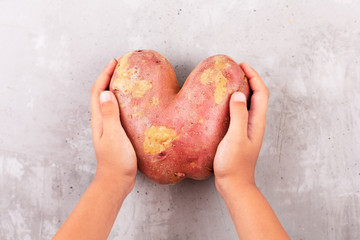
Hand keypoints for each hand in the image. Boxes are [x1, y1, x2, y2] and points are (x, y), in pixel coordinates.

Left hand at [91, 58, 136, 194]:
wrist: (116, 181)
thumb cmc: (115, 161)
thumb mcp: (113, 135)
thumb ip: (110, 115)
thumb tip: (107, 92)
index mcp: (99, 119)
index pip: (98, 91)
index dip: (104, 74)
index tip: (115, 62)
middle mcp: (101, 121)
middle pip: (102, 94)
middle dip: (109, 77)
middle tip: (123, 67)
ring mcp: (108, 127)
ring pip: (110, 102)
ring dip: (116, 88)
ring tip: (129, 80)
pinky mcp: (116, 133)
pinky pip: (118, 111)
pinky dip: (123, 102)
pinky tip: (135, 104)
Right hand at [214, 63, 268, 193]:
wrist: (234, 184)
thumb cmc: (234, 164)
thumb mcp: (235, 138)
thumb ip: (238, 116)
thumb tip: (238, 94)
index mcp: (257, 122)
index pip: (261, 92)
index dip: (254, 76)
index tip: (242, 65)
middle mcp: (255, 124)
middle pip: (257, 96)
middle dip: (249, 79)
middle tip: (235, 70)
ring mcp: (247, 130)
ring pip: (248, 104)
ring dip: (241, 90)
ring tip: (228, 82)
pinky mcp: (239, 135)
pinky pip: (239, 113)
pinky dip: (234, 103)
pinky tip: (221, 104)